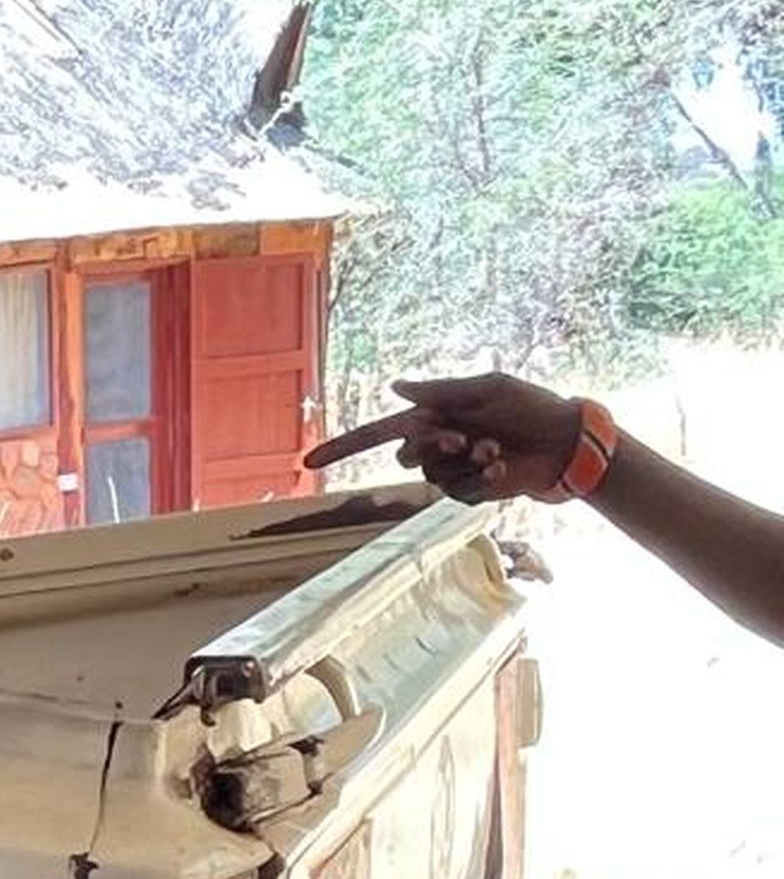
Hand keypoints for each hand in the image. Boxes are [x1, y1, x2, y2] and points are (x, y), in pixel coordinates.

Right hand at [303, 373, 587, 501]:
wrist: (567, 441)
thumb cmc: (532, 406)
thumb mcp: (487, 388)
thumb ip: (440, 390)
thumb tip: (396, 387)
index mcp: (435, 416)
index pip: (378, 433)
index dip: (343, 447)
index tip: (310, 460)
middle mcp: (438, 443)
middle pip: (404, 455)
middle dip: (432, 446)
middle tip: (463, 438)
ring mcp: (454, 468)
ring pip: (431, 475)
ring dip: (464, 461)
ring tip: (495, 450)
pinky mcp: (472, 490)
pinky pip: (456, 491)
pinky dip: (479, 478)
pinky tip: (502, 467)